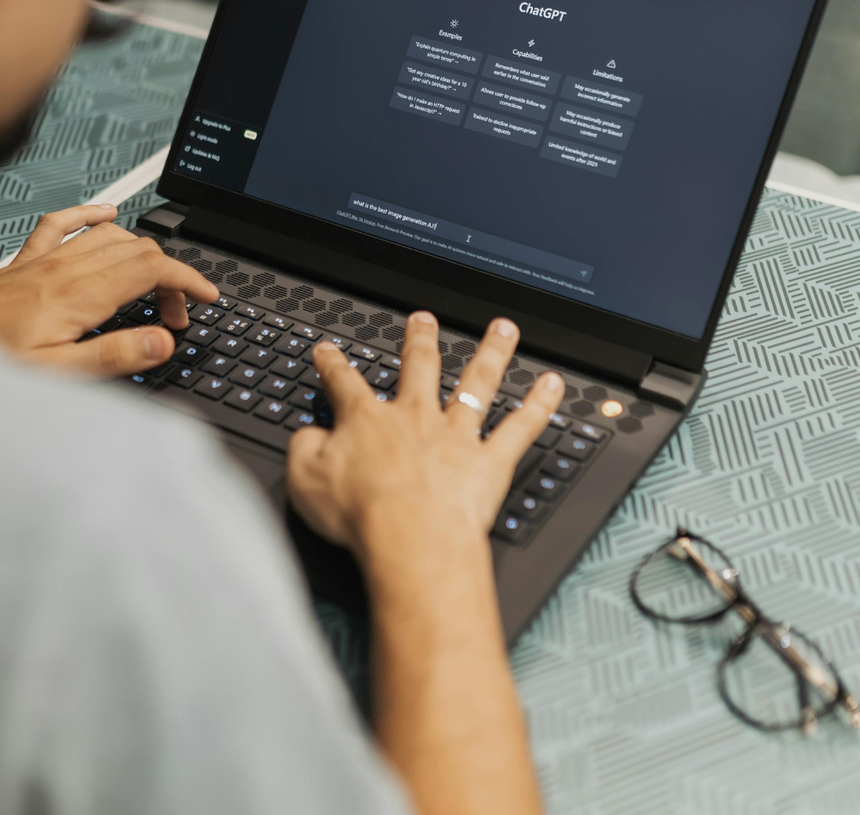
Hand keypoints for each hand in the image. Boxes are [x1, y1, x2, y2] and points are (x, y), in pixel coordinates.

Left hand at [0, 203, 218, 374]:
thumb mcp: (57, 374)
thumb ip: (114, 356)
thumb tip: (162, 341)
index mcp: (79, 296)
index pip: (151, 269)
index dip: (187, 280)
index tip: (207, 298)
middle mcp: (64, 270)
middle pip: (138, 250)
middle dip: (170, 277)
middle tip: (176, 315)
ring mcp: (44, 261)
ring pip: (110, 236)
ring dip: (141, 253)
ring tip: (152, 286)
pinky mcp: (24, 263)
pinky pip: (63, 223)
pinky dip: (92, 215)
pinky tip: (105, 215)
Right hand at [285, 311, 565, 559]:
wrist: (410, 539)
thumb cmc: (361, 516)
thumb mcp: (305, 480)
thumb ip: (305, 449)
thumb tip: (310, 435)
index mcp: (367, 421)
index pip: (346, 383)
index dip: (334, 364)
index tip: (329, 350)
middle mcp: (416, 418)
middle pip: (419, 367)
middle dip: (420, 340)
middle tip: (423, 320)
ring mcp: (456, 436)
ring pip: (476, 383)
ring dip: (491, 353)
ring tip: (503, 329)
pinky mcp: (489, 462)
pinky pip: (521, 427)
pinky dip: (539, 405)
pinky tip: (553, 385)